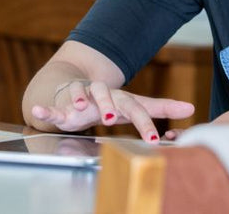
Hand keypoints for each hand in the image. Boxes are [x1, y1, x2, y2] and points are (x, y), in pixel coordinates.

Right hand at [29, 80, 193, 142]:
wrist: (77, 89)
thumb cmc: (109, 102)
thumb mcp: (134, 105)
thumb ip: (160, 107)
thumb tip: (190, 107)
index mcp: (120, 97)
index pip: (135, 108)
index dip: (144, 123)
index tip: (154, 139)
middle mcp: (101, 93)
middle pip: (107, 95)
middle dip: (110, 107)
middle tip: (113, 119)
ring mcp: (80, 96)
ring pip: (80, 93)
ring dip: (79, 99)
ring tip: (80, 108)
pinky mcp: (61, 104)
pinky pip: (52, 106)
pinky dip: (45, 109)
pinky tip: (38, 110)